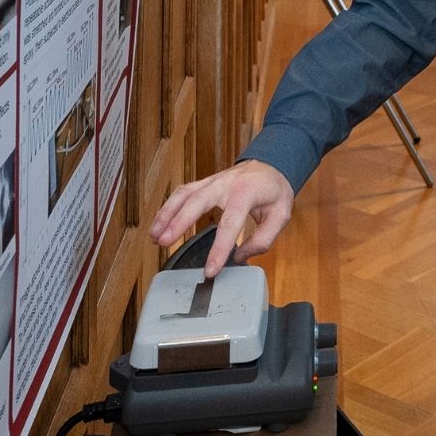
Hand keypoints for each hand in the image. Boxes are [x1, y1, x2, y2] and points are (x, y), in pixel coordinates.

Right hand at [150, 160, 295, 275]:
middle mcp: (225, 184)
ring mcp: (212, 181)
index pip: (230, 224)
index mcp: (246, 193)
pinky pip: (182, 193)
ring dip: (166, 214)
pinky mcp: (204, 183)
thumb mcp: (281, 215)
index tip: (209, 270)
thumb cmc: (274, 191)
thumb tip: (240, 257)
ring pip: (184, 194)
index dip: (219, 249)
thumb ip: (263, 239)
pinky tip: (159, 223)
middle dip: (178, 222)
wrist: (271, 164)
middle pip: (197, 202)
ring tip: (155, 236)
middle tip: (164, 243)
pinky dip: (168, 207)